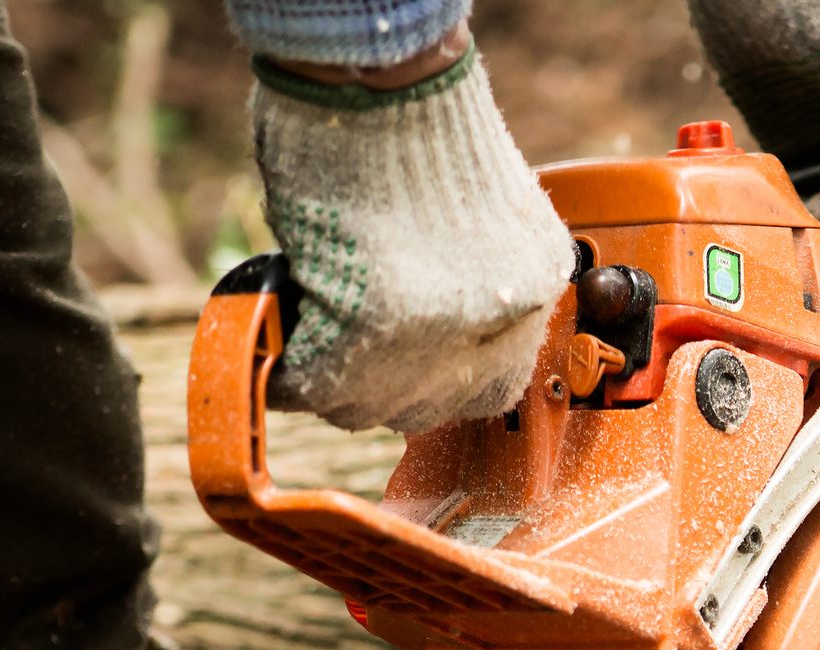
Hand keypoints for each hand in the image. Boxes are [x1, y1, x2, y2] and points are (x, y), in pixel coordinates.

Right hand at [249, 38, 569, 433]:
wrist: (383, 73)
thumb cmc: (411, 120)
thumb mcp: (475, 212)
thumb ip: (464, 276)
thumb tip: (419, 329)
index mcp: (536, 278)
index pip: (496, 382)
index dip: (435, 381)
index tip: (398, 368)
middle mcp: (504, 310)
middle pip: (436, 405)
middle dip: (380, 388)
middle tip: (342, 354)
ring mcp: (445, 325)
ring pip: (376, 405)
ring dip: (333, 381)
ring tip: (309, 337)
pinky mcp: (380, 326)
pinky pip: (325, 378)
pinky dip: (294, 366)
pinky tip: (283, 337)